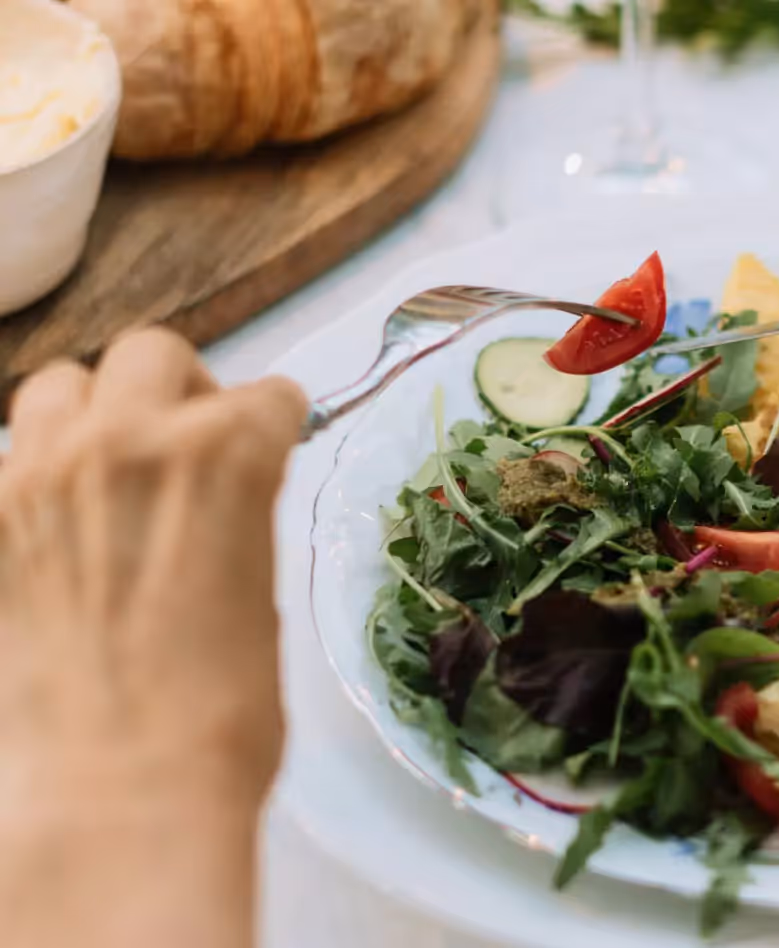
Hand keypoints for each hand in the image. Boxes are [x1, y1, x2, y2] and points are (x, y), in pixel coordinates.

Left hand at [0, 330, 305, 947]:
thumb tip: (221, 501)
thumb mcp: (263, 590)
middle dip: (184, 393)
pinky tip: (64, 533)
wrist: (121, 790)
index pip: (268, 397)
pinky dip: (41, 478)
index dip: (277, 428)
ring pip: (61, 385)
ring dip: (96, 413)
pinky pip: (9, 460)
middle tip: (191, 449)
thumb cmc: (223, 712)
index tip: (275, 446)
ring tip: (110, 472)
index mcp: (226, 455)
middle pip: (153, 356)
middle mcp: (128, 443)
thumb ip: (239, 516)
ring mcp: (40, 477)